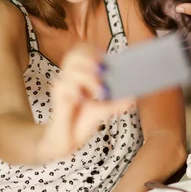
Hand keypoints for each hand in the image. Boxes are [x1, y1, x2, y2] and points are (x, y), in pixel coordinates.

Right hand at [41, 44, 133, 160]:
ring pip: (72, 69)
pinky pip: (65, 86)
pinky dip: (78, 91)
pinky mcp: (57, 97)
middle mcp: (69, 77)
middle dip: (91, 60)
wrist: (66, 141)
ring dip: (89, 78)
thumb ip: (116, 103)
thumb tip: (133, 97)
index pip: (81, 50)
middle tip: (104, 71)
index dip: (92, 50)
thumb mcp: (103, 111)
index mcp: (80, 75)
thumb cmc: (82, 122)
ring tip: (100, 93)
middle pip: (75, 55)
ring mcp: (62, 86)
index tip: (105, 59)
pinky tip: (83, 101)